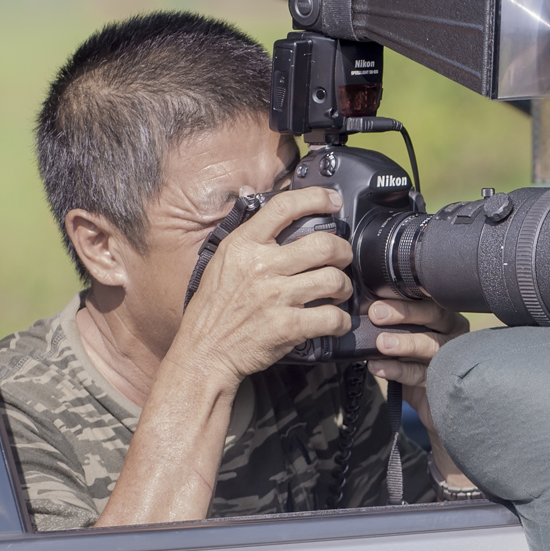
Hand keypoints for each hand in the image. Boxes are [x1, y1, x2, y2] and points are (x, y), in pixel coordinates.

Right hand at [169, 187, 353, 389]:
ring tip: (340, 290)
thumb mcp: (220, 262)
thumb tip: (263, 205)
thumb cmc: (214, 309)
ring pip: (333, 279)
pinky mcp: (288, 326)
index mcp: (243, 245)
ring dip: (345, 285)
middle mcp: (262, 267)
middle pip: (323, 244)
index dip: (315, 198)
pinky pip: (332, 318)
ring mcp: (276, 297)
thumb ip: (246, 237)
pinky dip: (341, 321)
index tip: (332, 201)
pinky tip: (336, 320)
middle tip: (343, 257)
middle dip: (343, 250)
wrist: (204, 352)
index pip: (283, 207)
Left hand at [366, 298, 470, 483]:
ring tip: (381, 343)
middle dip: (404, 313)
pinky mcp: (445, 383)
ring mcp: (453, 358)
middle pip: (434, 316)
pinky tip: (377, 367)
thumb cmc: (417, 366)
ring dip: (404, 343)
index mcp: (444, 316)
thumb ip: (391, 325)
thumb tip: (361, 307)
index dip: (403, 295)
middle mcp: (453, 333)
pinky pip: (421, 374)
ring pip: (431, 345)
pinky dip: (397, 370)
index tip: (377, 294)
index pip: (426, 298)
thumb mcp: (405, 342)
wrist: (433, 408)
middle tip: (377, 313)